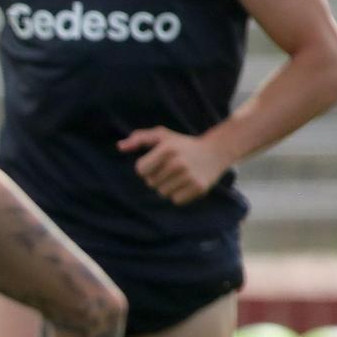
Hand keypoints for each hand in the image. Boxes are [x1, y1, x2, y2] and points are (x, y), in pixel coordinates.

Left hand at [118, 127, 232, 205]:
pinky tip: (187, 182)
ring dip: (168, 186)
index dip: (146, 167)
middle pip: (151, 183)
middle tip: (172, 167)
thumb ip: (139, 138)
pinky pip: (176, 200)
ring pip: (162, 193)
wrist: (216, 151)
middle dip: (157, 177)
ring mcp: (189, 176)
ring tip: (180, 175)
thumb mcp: (162, 136)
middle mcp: (178, 162)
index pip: (140, 170)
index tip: (157, 162)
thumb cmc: (183, 144)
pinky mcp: (198, 188)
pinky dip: (179, 194)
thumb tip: (120, 147)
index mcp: (167, 149)